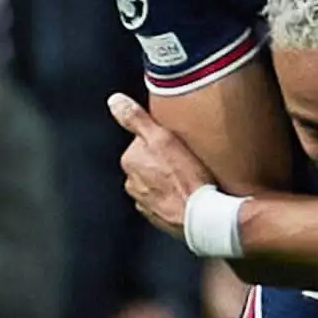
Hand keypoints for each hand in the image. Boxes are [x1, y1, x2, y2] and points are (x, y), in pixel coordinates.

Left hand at [109, 93, 215, 240]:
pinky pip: (165, 200)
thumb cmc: (187, 178)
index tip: (182, 143)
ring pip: (157, 181)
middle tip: (189, 160)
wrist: (203, 217)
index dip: (166, 139)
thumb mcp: (163, 139)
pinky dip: (174, 196)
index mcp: (130, 160)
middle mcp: (131, 182)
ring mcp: (143, 201)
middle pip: (151, 161)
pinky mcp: (157, 216)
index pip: (146, 140)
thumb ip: (136, 119)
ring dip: (170, 179)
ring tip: (192, 178)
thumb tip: (114, 100)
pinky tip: (190, 193)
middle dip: (166, 160)